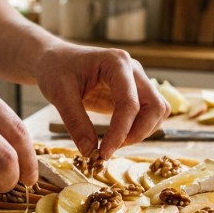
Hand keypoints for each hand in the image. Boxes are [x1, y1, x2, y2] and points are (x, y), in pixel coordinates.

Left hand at [34, 44, 170, 158]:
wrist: (55, 59)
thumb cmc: (56, 69)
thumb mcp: (59, 94)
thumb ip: (75, 122)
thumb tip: (89, 151)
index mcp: (116, 63)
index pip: (129, 103)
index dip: (120, 132)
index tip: (104, 153)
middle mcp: (133, 70)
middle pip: (155, 106)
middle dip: (138, 133)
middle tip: (112, 149)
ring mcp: (137, 81)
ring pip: (158, 111)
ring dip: (142, 132)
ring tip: (114, 143)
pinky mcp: (134, 93)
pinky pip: (149, 114)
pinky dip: (139, 129)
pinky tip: (118, 136)